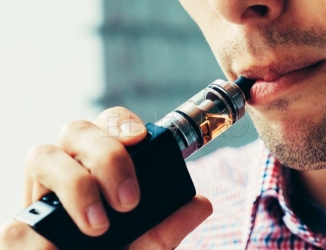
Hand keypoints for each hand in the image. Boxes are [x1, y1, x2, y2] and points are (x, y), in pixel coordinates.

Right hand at [0, 107, 211, 248]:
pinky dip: (42, 238)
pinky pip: (19, 222)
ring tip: (98, 225)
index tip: (139, 139)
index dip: (120, 122)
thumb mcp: (147, 245)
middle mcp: (69, 170)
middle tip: (128, 200)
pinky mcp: (18, 228)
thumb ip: (168, 227)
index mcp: (99, 166)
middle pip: (76, 129)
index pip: (107, 124)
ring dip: (75, 185)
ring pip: (41, 155)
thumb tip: (201, 204)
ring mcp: (41, 194)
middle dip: (105, 155)